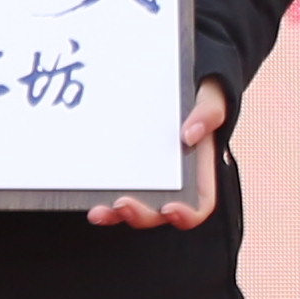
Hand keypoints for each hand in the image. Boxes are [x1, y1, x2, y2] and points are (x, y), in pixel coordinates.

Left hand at [86, 82, 231, 230]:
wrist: (173, 82)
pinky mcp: (123, 171)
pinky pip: (112, 193)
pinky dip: (102, 200)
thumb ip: (207, 113)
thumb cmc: (199, 96)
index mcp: (197, 173)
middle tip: (122, 203)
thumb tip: (189, 135)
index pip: (197, 207)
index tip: (170, 208)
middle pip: (158, 214)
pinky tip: (89, 199)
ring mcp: (146, 180)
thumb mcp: (210, 98)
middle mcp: (172, 184)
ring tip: (99, 210)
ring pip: (132, 210)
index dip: (185, 215)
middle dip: (140, 215)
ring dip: (115, 216)